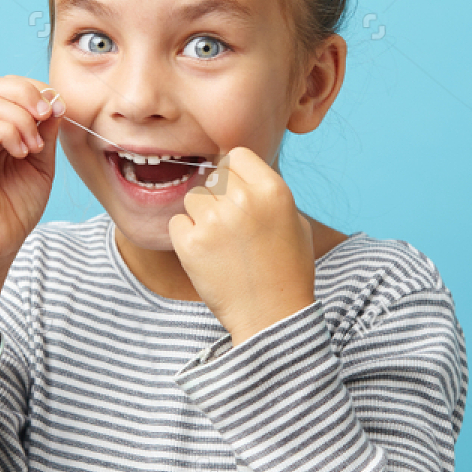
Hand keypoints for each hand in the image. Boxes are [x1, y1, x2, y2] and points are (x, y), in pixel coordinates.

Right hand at [0, 75, 62, 269]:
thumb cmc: (14, 208)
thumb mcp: (40, 162)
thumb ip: (45, 132)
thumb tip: (54, 101)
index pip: (5, 86)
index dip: (34, 89)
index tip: (57, 111)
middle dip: (28, 94)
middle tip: (47, 117)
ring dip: (21, 118)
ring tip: (34, 147)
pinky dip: (9, 132)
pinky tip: (21, 153)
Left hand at [168, 147, 316, 345]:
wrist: (272, 317)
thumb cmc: (287, 270)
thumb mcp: (294, 221)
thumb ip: (266, 192)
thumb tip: (237, 174)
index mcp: (272, 190)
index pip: (237, 155)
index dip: (235, 173)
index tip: (238, 194)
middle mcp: (243, 200)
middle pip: (214, 176)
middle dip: (219, 196)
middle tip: (231, 227)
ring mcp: (214, 222)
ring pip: (193, 198)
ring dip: (201, 215)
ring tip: (221, 243)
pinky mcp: (191, 244)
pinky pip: (177, 223)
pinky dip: (187, 236)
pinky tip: (207, 255)